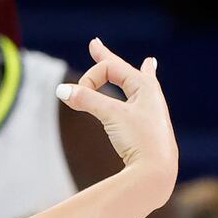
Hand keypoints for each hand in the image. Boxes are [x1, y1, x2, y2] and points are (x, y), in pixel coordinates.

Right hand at [55, 39, 176, 191]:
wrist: (156, 172)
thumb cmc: (140, 140)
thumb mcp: (111, 115)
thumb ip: (86, 99)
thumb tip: (61, 90)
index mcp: (145, 87)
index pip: (112, 67)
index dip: (90, 74)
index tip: (74, 91)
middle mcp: (149, 96)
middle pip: (124, 71)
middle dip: (108, 59)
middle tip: (95, 45)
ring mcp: (149, 112)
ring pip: (136, 85)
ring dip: (128, 74)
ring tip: (146, 64)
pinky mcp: (145, 128)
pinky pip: (140, 101)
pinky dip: (140, 91)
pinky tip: (149, 92)